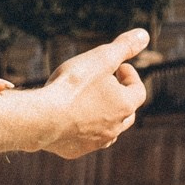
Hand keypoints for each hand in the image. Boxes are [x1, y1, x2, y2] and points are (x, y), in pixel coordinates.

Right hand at [36, 29, 149, 158]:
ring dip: (102, 116)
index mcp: (125, 105)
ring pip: (107, 130)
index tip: (117, 67)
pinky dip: (81, 130)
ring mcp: (95, 142)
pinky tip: (68, 121)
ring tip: (87, 104)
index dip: (129, 76)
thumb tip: (143, 34)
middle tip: (104, 85)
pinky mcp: (75, 151)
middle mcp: (115, 127)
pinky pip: (83, 140)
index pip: (138, 90)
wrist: (41, 118)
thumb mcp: (100, 58)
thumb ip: (123, 47)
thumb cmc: (72, 86)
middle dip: (118, 97)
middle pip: (126, 113)